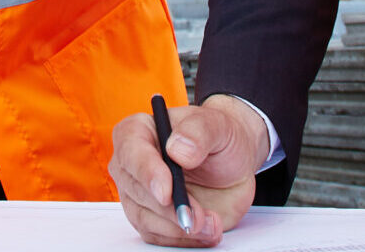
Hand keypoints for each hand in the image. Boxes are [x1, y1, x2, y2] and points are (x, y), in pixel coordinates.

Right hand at [109, 96, 268, 247]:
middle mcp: (132, 164)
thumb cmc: (219, 137)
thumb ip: (198, 132)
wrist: (233, 164)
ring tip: (211, 224)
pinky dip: (183, 238)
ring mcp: (140, 193)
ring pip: (144, 219)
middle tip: (199, 217)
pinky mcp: (152, 217)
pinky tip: (207, 230)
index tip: (166, 193)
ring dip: (178, 228)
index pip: (131, 152)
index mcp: (138, 131)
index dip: (147, 174)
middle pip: (136, 191)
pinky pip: (158, 236)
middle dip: (169, 209)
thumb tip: (177, 150)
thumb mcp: (218, 126)